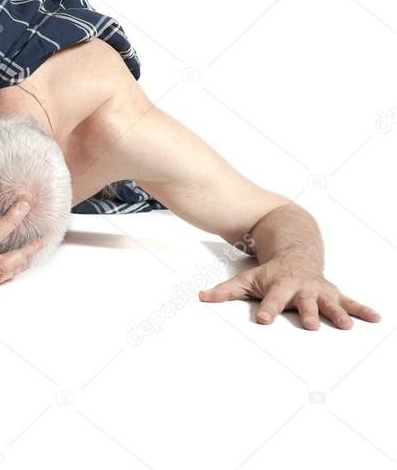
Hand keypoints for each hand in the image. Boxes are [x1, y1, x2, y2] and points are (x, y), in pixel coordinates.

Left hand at [199, 252, 380, 329]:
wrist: (296, 251)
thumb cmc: (271, 271)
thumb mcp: (247, 279)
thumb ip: (226, 291)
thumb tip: (202, 297)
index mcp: (280, 286)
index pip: (271, 300)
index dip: (267, 310)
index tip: (263, 320)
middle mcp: (302, 289)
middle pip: (304, 303)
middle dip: (307, 314)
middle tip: (310, 326)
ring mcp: (319, 291)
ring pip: (329, 303)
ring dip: (338, 314)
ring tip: (346, 326)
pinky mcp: (333, 293)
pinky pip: (351, 302)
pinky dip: (362, 310)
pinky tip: (375, 318)